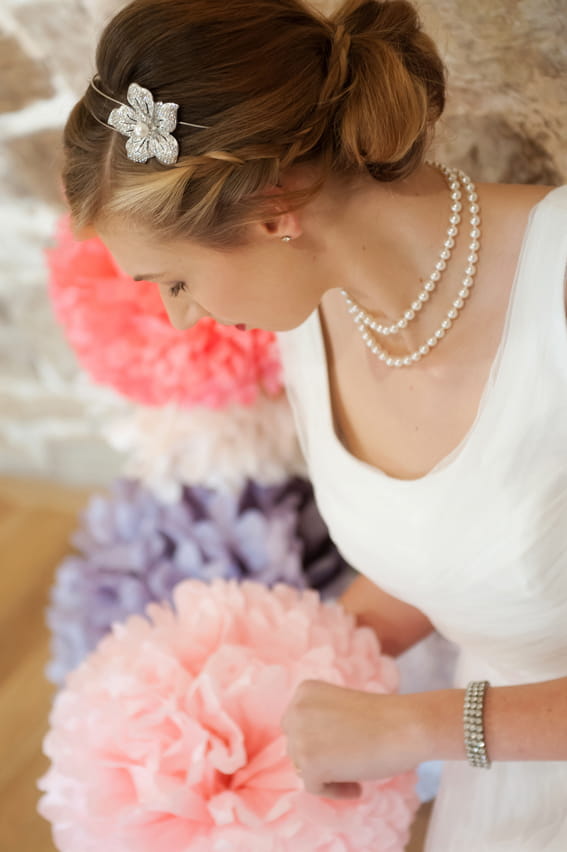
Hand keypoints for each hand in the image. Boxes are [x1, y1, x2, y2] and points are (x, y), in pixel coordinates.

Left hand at [280, 679, 424, 798]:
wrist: (406, 726)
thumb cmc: (383, 719)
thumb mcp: (339, 709)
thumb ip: (318, 722)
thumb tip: (304, 754)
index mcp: (305, 691)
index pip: (297, 725)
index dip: (319, 740)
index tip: (342, 746)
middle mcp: (296, 709)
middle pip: (295, 746)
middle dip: (319, 757)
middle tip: (350, 761)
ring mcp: (300, 736)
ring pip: (302, 767)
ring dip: (327, 774)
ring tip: (356, 773)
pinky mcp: (309, 762)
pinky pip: (313, 787)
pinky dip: (335, 791)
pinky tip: (357, 786)